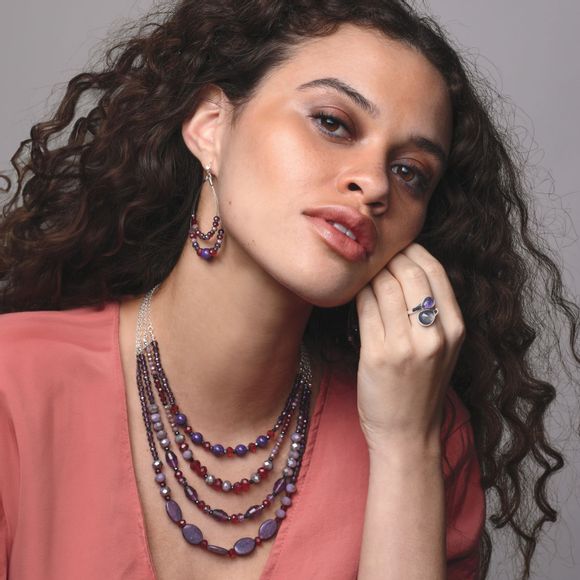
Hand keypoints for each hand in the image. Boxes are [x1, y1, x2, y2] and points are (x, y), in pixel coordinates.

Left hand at [355, 243, 465, 453]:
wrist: (407, 434)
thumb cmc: (421, 389)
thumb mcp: (443, 350)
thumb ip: (434, 313)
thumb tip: (406, 269)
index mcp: (455, 330)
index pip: (436, 272)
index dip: (414, 252)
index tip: (397, 248)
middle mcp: (434, 336)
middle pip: (410, 273)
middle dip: (389, 257)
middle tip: (375, 255)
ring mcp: (406, 346)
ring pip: (385, 287)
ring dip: (371, 274)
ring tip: (363, 273)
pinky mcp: (378, 355)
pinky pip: (365, 308)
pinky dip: (358, 294)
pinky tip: (354, 293)